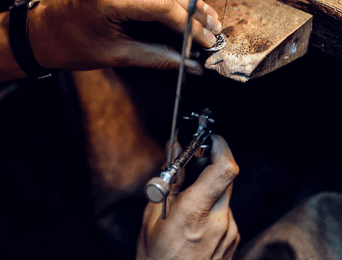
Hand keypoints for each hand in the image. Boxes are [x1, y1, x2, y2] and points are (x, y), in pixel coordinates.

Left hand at [28, 0, 221, 71]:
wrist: (38, 31)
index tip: (205, 39)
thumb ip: (157, 56)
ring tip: (201, 17)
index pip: (161, 5)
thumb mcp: (114, 55)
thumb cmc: (67, 46)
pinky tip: (177, 4)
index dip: (188, 24)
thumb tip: (189, 63)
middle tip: (211, 27)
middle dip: (192, 8)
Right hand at [137, 135, 239, 259]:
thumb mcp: (152, 217)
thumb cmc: (157, 259)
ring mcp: (229, 232)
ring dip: (208, 186)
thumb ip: (169, 182)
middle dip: (210, 163)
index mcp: (195, 212)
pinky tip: (192, 216)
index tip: (209, 138)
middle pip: (226, 177)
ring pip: (224, 194)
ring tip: (186, 197)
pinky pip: (224, 211)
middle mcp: (219, 221)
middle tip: (192, 161)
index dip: (220, 147)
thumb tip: (175, 154)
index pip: (224, 169)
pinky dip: (211, 204)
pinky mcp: (233, 240)